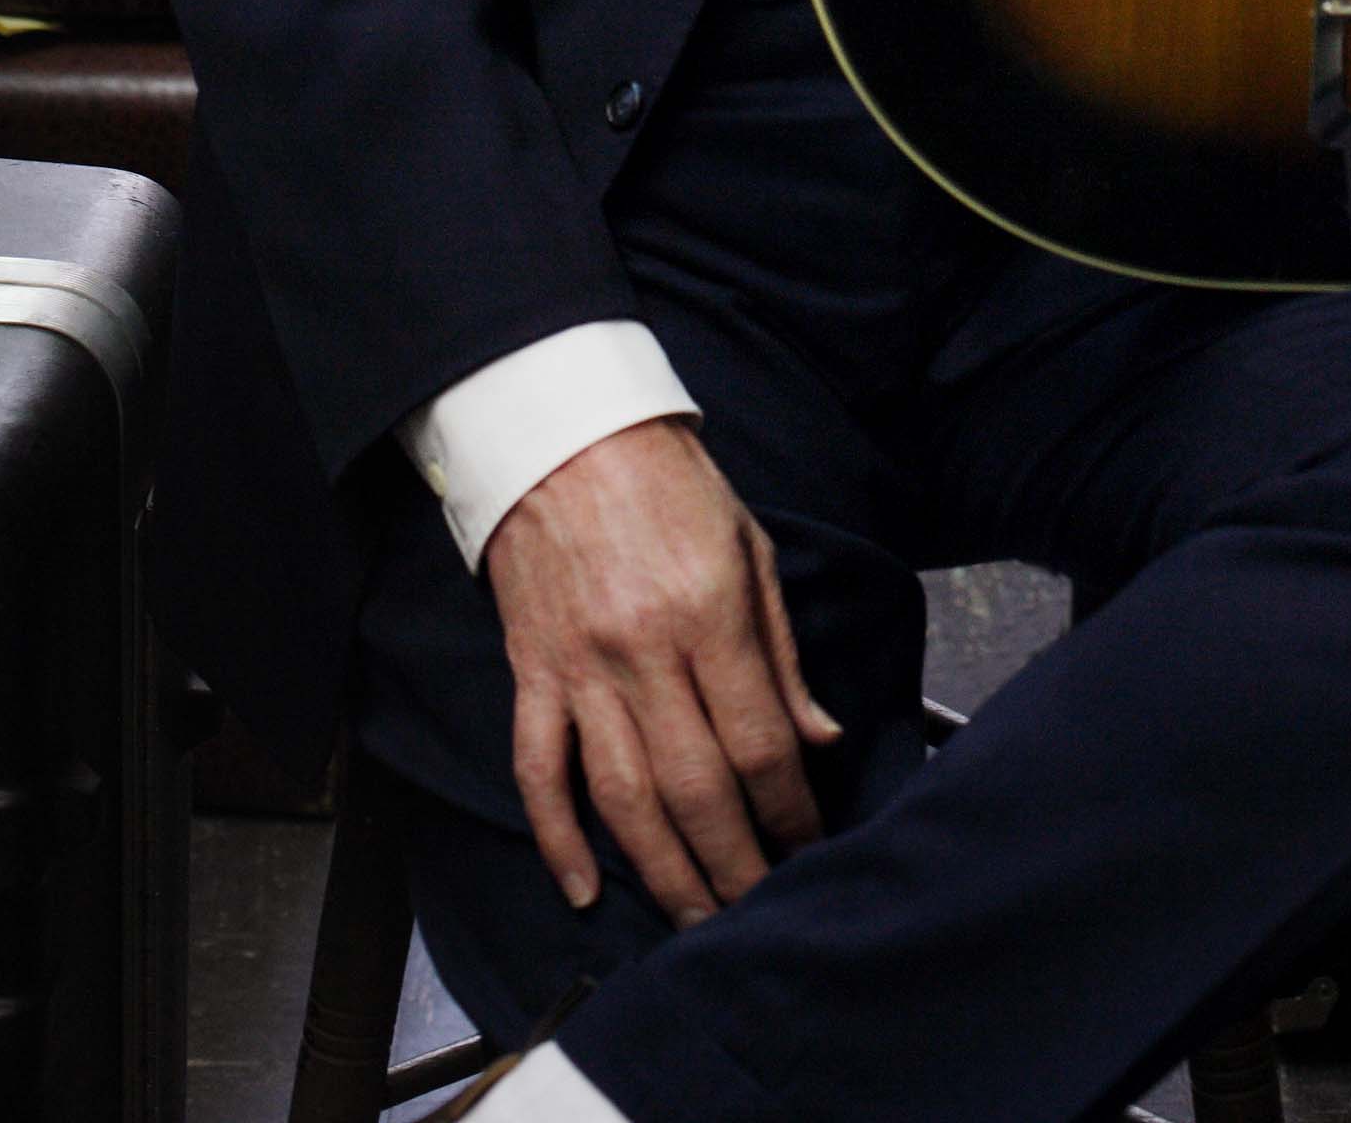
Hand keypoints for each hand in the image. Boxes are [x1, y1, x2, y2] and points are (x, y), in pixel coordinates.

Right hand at [484, 416, 840, 926]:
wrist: (560, 430)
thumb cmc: (665, 480)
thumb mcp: (748, 543)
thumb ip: (781, 650)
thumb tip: (818, 736)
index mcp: (708, 612)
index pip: (759, 740)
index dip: (791, 807)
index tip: (811, 843)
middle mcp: (643, 649)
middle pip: (696, 786)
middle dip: (735, 861)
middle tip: (761, 908)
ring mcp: (580, 666)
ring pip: (623, 796)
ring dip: (663, 871)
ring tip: (697, 920)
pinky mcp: (531, 670)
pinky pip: (539, 768)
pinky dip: (557, 835)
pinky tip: (582, 887)